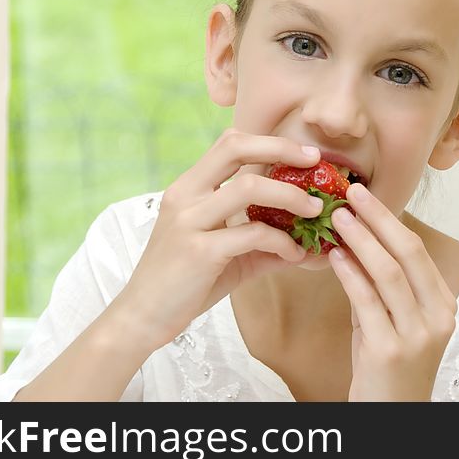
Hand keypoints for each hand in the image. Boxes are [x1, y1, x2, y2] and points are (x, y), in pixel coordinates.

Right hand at [112, 128, 324, 353]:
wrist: (144, 317)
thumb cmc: (185, 281)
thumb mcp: (225, 252)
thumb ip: (261, 239)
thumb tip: (306, 241)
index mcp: (188, 187)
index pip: (229, 143)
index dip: (270, 141)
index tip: (303, 154)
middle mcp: (185, 195)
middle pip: (235, 148)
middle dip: (281, 148)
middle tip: (314, 162)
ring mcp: (190, 221)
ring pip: (249, 187)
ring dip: (290, 196)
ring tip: (314, 210)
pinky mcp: (200, 251)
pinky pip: (253, 233)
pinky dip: (282, 241)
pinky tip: (295, 254)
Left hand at [329, 182, 457, 401]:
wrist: (391, 416)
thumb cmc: (388, 368)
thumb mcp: (392, 321)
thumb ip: (380, 286)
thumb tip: (356, 241)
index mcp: (443, 305)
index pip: (417, 251)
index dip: (390, 219)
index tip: (366, 196)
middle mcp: (437, 317)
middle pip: (409, 254)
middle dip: (379, 219)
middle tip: (353, 193)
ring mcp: (416, 335)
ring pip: (390, 274)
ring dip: (362, 240)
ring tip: (339, 218)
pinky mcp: (390, 350)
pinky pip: (367, 301)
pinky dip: (350, 273)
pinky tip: (335, 256)